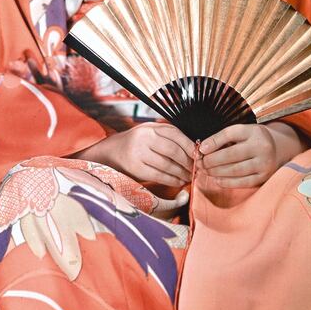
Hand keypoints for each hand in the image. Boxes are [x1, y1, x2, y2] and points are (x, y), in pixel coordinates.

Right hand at [72, 123, 194, 188]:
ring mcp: (138, 153)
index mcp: (150, 127)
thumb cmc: (136, 142)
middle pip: (173, 150)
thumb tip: (194, 147)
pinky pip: (159, 175)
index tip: (200, 154)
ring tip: (189, 176)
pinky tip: (179, 182)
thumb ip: (168, 135)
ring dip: (182, 172)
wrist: (111, 152)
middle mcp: (144, 138)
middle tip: (196, 168)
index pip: (176, 134)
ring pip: (167, 164)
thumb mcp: (149, 131)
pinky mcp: (136, 168)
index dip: (190, 145)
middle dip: (188, 161)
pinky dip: (172, 180)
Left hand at [198, 122, 306, 188]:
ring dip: (216, 172)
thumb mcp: (241, 132)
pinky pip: (242, 182)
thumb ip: (223, 138)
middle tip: (199, 163)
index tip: (200, 149)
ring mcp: (264, 163)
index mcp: (254, 131)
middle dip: (211, 160)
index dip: (213, 142)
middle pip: (231, 154)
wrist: (278, 149)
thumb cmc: (252, 140)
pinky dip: (227, 182)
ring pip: (235, 170)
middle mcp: (262, 146)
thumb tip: (202, 150)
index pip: (230, 134)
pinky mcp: (264, 177)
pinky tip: (217, 179)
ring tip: (205, 171)